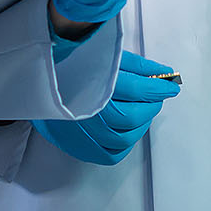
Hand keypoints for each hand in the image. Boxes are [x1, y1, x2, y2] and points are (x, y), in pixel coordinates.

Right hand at [33, 52, 180, 164]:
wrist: (39, 81)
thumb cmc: (73, 65)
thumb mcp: (105, 56)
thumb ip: (137, 67)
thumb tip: (165, 74)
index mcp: (92, 83)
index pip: (136, 88)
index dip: (158, 87)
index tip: (172, 85)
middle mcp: (86, 110)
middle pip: (131, 116)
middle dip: (151, 106)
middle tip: (157, 96)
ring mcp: (81, 132)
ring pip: (124, 137)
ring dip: (141, 124)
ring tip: (143, 110)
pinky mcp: (78, 146)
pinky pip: (110, 154)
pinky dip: (125, 143)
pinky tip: (128, 128)